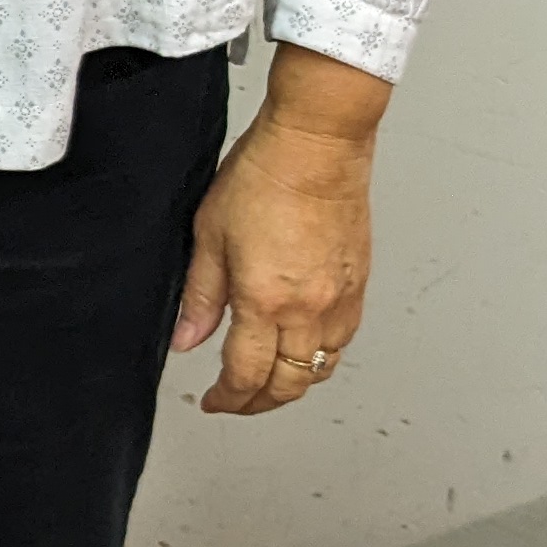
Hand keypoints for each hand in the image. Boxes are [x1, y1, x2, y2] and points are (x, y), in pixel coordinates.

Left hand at [173, 44, 385, 416]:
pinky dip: (321, 357)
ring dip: (293, 384)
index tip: (215, 401)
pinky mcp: (359, 283)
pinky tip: (304, 349)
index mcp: (265, 299)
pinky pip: (344, 340)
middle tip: (238, 401)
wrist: (317, 143)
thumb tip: (187, 339)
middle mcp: (309, 308)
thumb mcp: (209, 234)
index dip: (228, 398)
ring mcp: (340, 298)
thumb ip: (200, 295)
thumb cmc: (265, 174)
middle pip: (289, 384)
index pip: (247, 375)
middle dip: (260, 402)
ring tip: (269, 381)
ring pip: (321, 368)